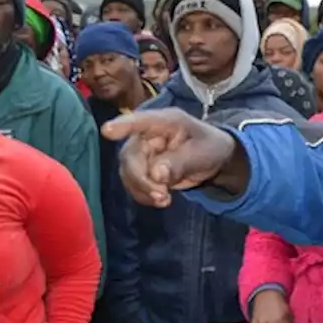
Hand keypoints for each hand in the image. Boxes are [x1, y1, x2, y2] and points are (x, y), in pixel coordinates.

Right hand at [102, 109, 245, 207]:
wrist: (216, 159)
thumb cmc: (210, 147)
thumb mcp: (202, 154)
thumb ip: (179, 162)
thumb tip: (156, 175)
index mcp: (164, 122)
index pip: (140, 122)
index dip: (122, 125)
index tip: (107, 131)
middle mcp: (147, 136)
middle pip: (130, 156)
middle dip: (141, 179)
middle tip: (162, 195)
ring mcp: (143, 153)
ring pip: (129, 173)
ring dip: (143, 190)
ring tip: (165, 199)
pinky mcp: (143, 170)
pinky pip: (135, 184)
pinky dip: (145, 195)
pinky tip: (163, 200)